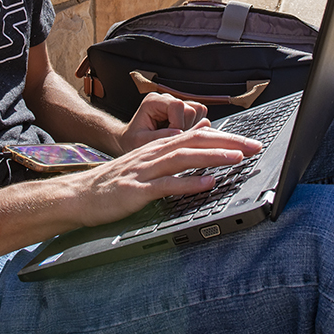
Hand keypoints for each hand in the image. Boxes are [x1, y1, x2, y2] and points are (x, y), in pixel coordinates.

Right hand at [66, 125, 261, 227]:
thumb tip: (202, 137)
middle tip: (255, 147)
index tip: (251, 142)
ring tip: (237, 158)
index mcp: (157, 148)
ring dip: (212, 157)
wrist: (77, 196)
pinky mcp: (135, 191)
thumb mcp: (145, 163)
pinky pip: (164, 186)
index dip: (226, 138)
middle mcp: (153, 155)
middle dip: (228, 143)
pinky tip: (206, 184)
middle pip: (195, 142)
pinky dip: (187, 184)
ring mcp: (144, 172)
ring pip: (182, 159)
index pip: (197, 137)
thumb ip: (172, 150)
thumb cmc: (113, 183)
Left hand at [118, 92, 209, 152]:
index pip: (178, 106)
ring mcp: (177, 103)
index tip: (170, 137)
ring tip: (175, 136)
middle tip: (172, 138)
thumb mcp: (141, 142)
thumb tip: (180, 133)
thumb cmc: (133, 141)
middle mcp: (167, 99)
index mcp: (154, 101)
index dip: (178, 124)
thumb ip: (160, 137)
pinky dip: (195, 127)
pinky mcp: (184, 111)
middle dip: (186, 128)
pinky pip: (200, 116)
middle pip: (192, 109)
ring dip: (192, 127)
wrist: (131, 141)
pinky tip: (181, 134)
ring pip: (199, 111)